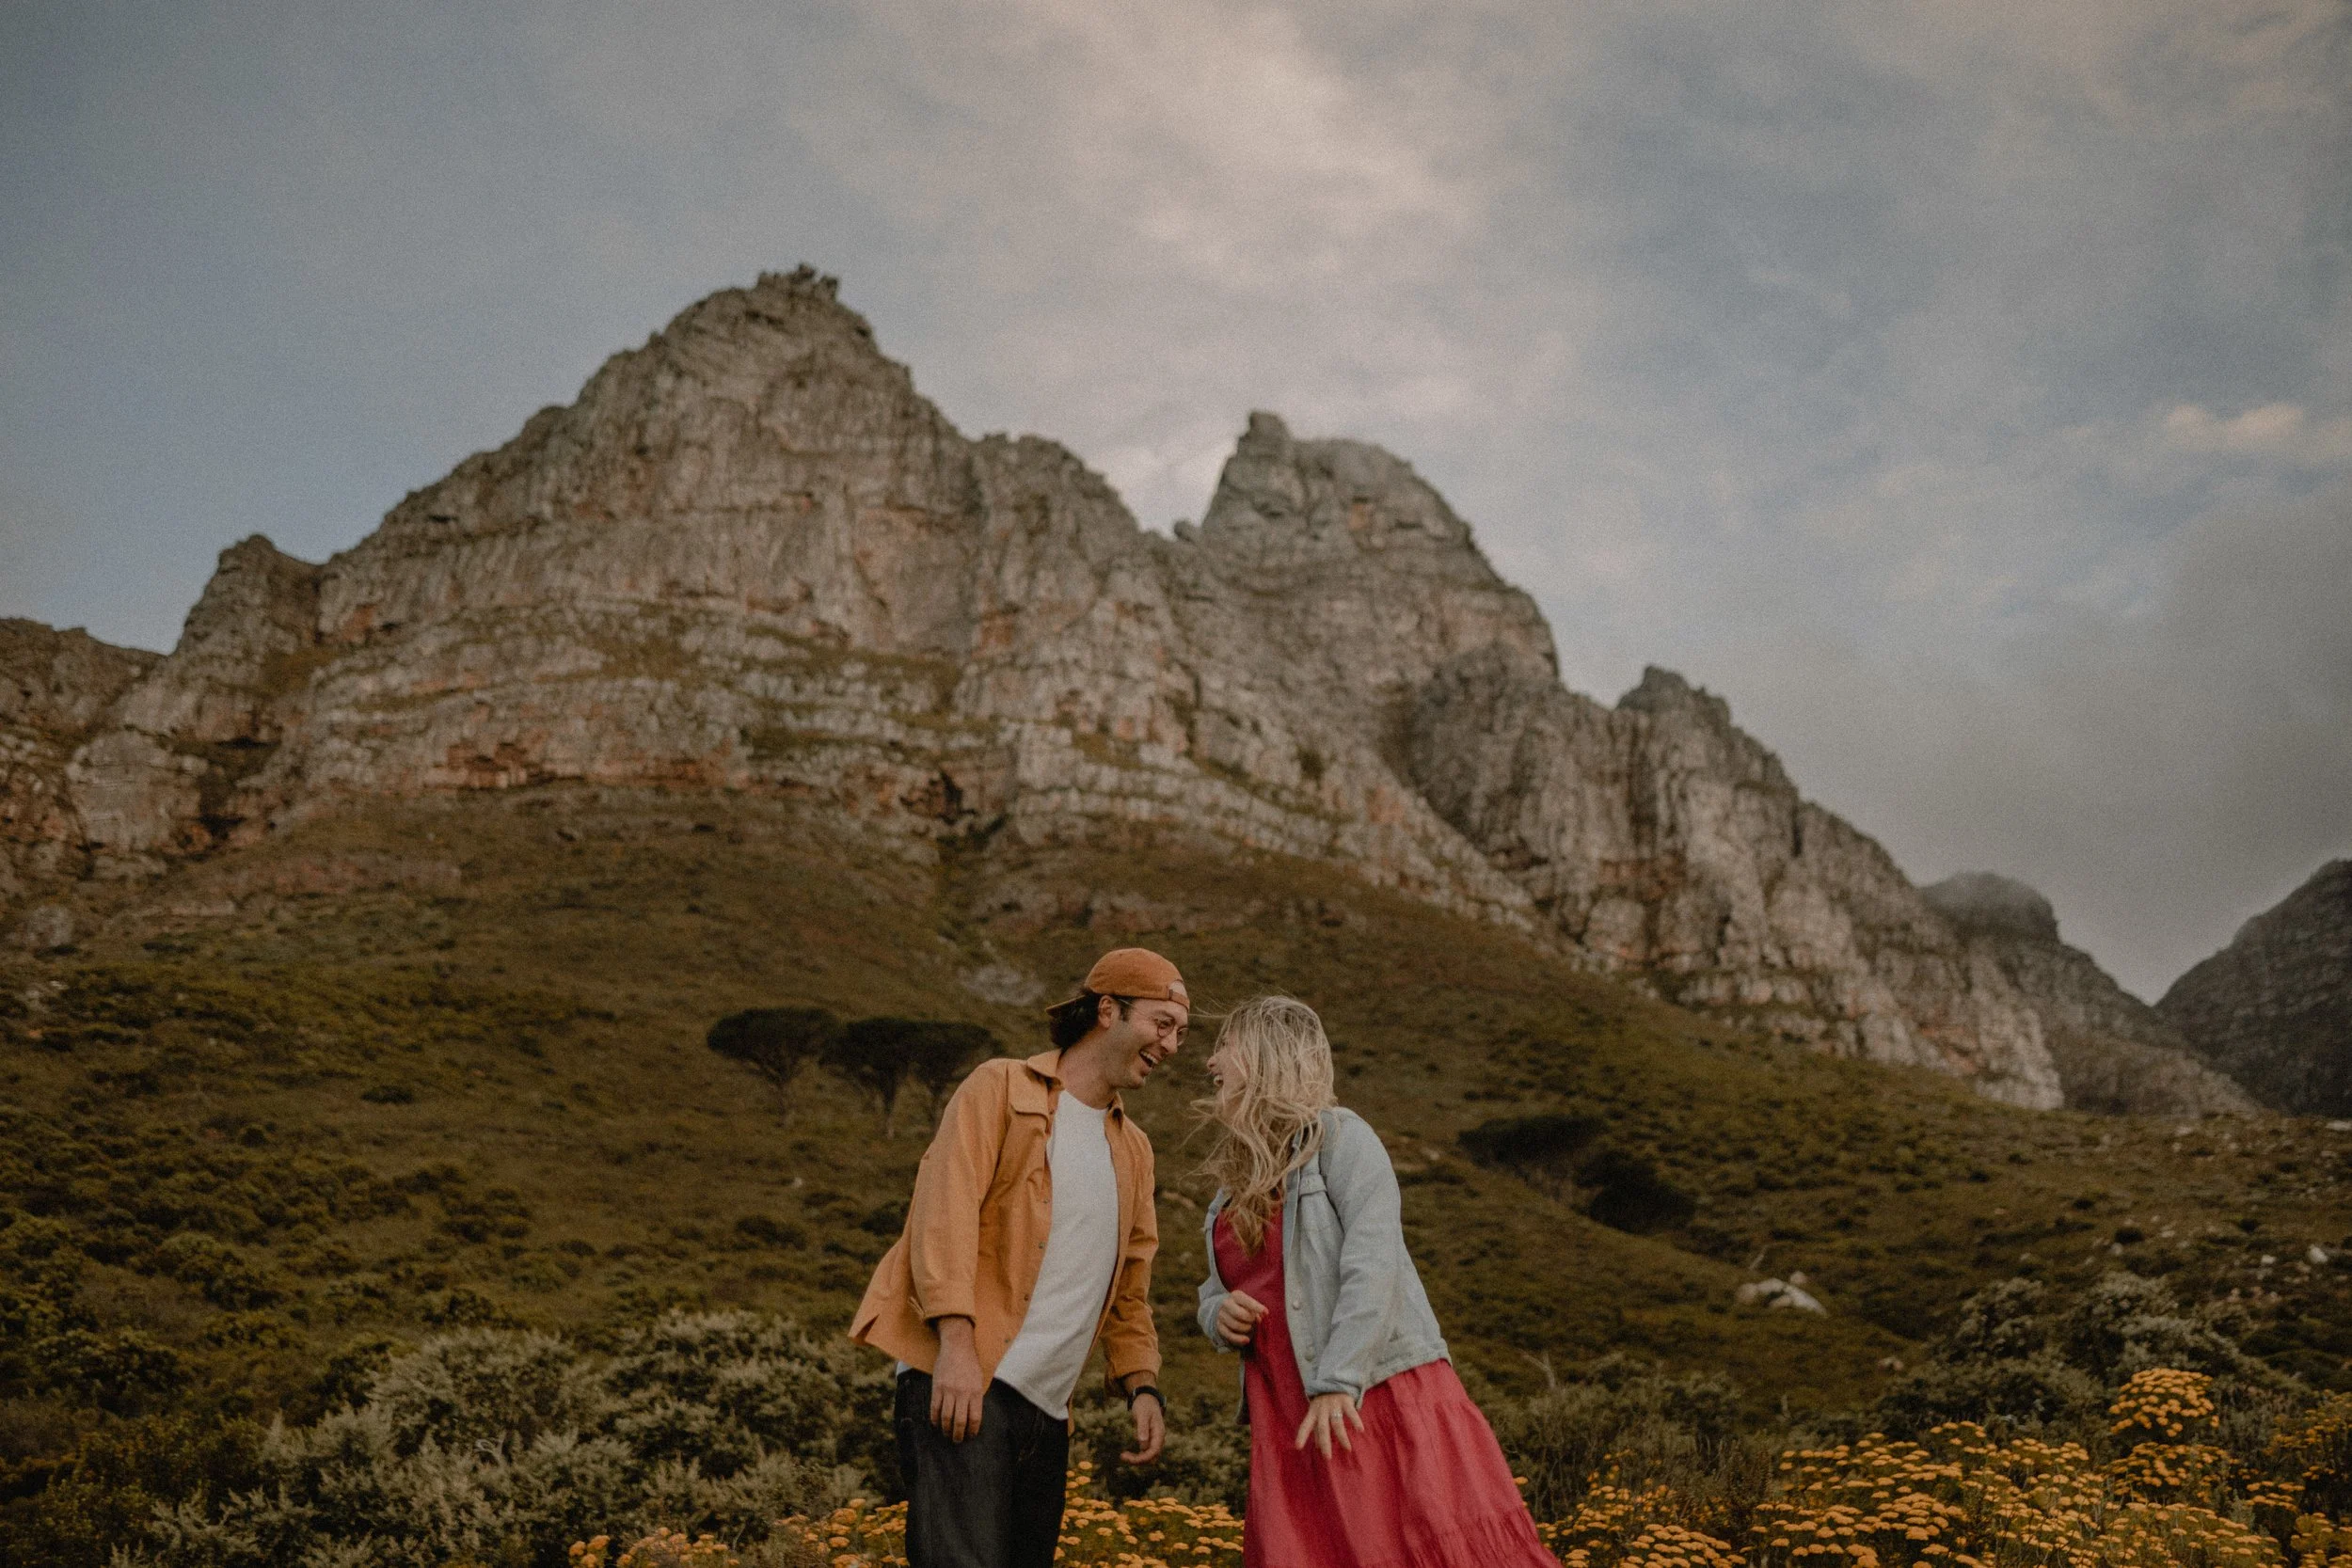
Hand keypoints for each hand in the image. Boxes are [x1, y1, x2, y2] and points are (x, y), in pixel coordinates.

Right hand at [929, 1317, 985, 1442]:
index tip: (970, 1436)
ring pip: (946, 1417)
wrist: (957, 1346)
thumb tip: (972, 1416)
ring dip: (946, 1429)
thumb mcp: (979, 1379)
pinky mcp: (937, 1387)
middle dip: (958, 1435)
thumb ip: (976, 1397)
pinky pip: (935, 1408)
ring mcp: (949, 1390)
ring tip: (947, 1434)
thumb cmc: (970, 1363)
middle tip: (957, 1440)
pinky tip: (936, 1423)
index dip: (972, 1430)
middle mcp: (963, 1393)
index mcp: (976, 1392)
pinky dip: (935, 1419)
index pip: (975, 1418)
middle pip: (960, 1421)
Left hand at [1121, 1387, 1164, 1463]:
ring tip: (1123, 1455)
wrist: (1146, 1399)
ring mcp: (1155, 1440)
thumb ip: (1143, 1429)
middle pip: (1152, 1457)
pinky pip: (1145, 1453)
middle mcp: (1159, 1439)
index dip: (1143, 1458)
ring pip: (1148, 1457)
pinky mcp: (1149, 1440)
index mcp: (1159, 1433)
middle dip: (1139, 1460)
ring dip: (1137, 1459)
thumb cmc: (1144, 1405)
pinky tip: (1126, 1454)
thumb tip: (1143, 1446)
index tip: (1129, 1458)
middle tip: (1122, 1456)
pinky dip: (1137, 1455)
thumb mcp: (1142, 1415)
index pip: (1154, 1451)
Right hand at [1215, 1289, 1267, 1346]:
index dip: (1257, 1307)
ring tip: (1250, 1327)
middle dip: (1250, 1319)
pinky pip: (1229, 1335)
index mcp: (1236, 1295)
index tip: (1266, 1313)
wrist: (1224, 1308)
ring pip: (1235, 1325)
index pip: (1246, 1301)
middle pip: (1240, 1314)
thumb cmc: (1243, 1306)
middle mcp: (1226, 1304)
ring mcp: (1221, 1315)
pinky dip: (1239, 1339)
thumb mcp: (1249, 1303)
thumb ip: (1255, 1310)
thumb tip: (1260, 1319)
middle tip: (1254, 1321)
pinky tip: (1247, 1340)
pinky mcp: (1219, 1326)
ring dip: (1246, 1329)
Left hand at [1294, 1391, 1362, 1458]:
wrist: (1334, 1380)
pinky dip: (1355, 1421)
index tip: (1298, 1447)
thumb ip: (1317, 1428)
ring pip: (1337, 1423)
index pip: (1305, 1425)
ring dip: (1342, 1437)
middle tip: (1327, 1457)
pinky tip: (1360, 1430)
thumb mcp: (1317, 1413)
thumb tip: (1317, 1447)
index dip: (1301, 1436)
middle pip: (1322, 1428)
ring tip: (1348, 1449)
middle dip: (1325, 1443)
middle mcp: (1322, 1410)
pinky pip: (1351, 1412)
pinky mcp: (1345, 1401)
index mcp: (1313, 1412)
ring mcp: (1333, 1405)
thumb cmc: (1324, 1402)